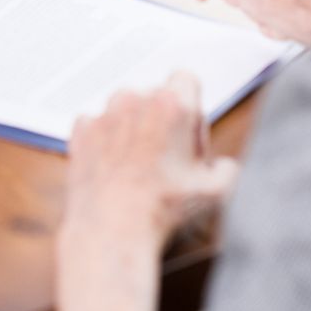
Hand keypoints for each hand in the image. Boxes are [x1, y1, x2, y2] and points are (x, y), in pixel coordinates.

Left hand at [64, 72, 236, 243]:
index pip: (186, 79)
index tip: (187, 137)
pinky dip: (106, 141)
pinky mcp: (82, 130)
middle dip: (163, 122)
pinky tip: (116, 167)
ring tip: (139, 166)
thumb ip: (228, 170)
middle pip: (156, 97)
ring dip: (134, 128)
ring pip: (126, 108)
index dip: (191, 109)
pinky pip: (98, 124)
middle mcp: (135, 99)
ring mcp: (105, 113)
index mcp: (171, 104)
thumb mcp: (216, 193)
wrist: (112, 230)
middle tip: (167, 159)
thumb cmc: (162, 209)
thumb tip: (224, 166)